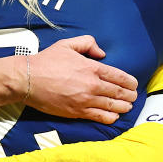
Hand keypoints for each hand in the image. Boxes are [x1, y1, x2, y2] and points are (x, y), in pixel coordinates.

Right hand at [0, 35, 137, 123]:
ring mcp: (85, 101)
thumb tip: (102, 53)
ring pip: (114, 107)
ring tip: (127, 107)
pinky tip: (114, 116)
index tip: (134, 85)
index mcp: (92, 68)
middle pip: (120, 93)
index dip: (131, 82)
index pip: (120, 77)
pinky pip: (100, 117)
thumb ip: (88, 43)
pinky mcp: (77, 113)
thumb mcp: (68, 44)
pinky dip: (111, 117)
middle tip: (134, 97)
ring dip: (124, 107)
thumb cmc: (47, 61)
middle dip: (130, 96)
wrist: (28, 79)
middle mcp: (92, 86)